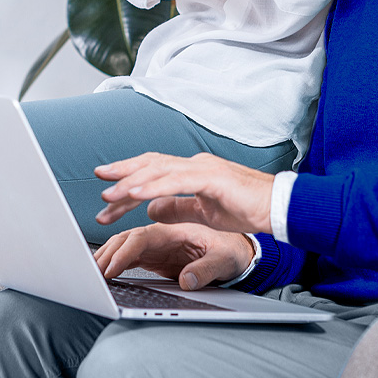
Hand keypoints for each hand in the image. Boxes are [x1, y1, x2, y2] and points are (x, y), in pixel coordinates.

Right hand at [94, 222, 256, 290]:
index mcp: (179, 227)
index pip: (143, 236)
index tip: (111, 267)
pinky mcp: (157, 250)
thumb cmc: (233, 249)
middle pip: (128, 236)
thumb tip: (187, 280)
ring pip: (125, 242)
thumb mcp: (225, 260)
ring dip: (106, 253)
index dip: (125, 252)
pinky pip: (130, 251)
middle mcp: (165, 231)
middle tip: (88, 270)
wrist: (239, 246)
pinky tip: (102, 268)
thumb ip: (206, 269)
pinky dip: (114, 258)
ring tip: (89, 269)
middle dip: (106, 251)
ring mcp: (159, 241)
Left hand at [95, 152, 272, 233]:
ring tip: (109, 194)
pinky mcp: (212, 178)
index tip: (109, 193)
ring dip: (131, 181)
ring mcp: (204, 168)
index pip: (155, 171)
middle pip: (151, 164)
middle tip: (99, 179)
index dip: (130, 178)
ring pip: (159, 169)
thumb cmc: (249, 210)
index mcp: (194, 171)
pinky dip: (154, 186)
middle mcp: (196, 164)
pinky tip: (137, 194)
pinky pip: (177, 181)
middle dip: (123, 172)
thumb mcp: (205, 213)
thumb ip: (179, 208)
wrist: (279, 208)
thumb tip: (152, 209)